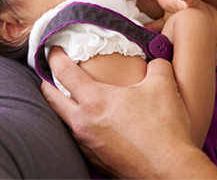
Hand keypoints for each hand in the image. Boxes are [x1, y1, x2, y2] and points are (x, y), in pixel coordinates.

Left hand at [41, 47, 194, 179]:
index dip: (54, 56)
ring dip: (64, 106)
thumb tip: (156, 61)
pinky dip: (80, 126)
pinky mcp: (95, 160)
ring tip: (75, 97)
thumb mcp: (163, 85)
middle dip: (47, 81)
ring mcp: (87, 144)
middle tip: (53, 71)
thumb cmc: (164, 128)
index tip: (54, 49)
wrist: (169, 169)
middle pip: (50, 98)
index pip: (63, 72)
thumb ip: (157, 65)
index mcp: (95, 100)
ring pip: (63, 120)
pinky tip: (95, 122)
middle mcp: (83, 123)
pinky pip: (78, 138)